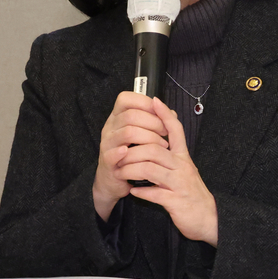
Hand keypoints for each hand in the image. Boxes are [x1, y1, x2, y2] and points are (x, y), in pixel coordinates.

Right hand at [92, 90, 167, 220]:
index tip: (160, 112)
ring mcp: (107, 143)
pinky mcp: (106, 160)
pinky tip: (135, 153)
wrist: (113, 179)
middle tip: (165, 133)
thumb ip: (155, 122)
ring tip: (161, 146)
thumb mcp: (142, 135)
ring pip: (127, 132)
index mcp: (118, 117)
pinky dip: (125, 152)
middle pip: (130, 115)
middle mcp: (110, 127)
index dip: (144, 102)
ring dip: (148, 138)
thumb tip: (171, 113)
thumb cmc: (130, 155)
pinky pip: (113, 153)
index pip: (125, 99)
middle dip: (153, 122)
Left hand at [121, 97, 218, 245]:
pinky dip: (141, 191)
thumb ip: (172, 155)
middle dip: (133, 151)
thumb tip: (158, 138)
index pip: (176, 130)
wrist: (208, 219)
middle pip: (154, 149)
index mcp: (183, 157)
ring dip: (131, 170)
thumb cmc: (191, 192)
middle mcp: (182, 167)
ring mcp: (179, 183)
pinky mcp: (176, 201)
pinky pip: (155, 193)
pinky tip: (132, 191)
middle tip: (119, 155)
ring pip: (151, 170)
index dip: (165, 114)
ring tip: (120, 172)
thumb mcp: (184, 169)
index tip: (153, 100)